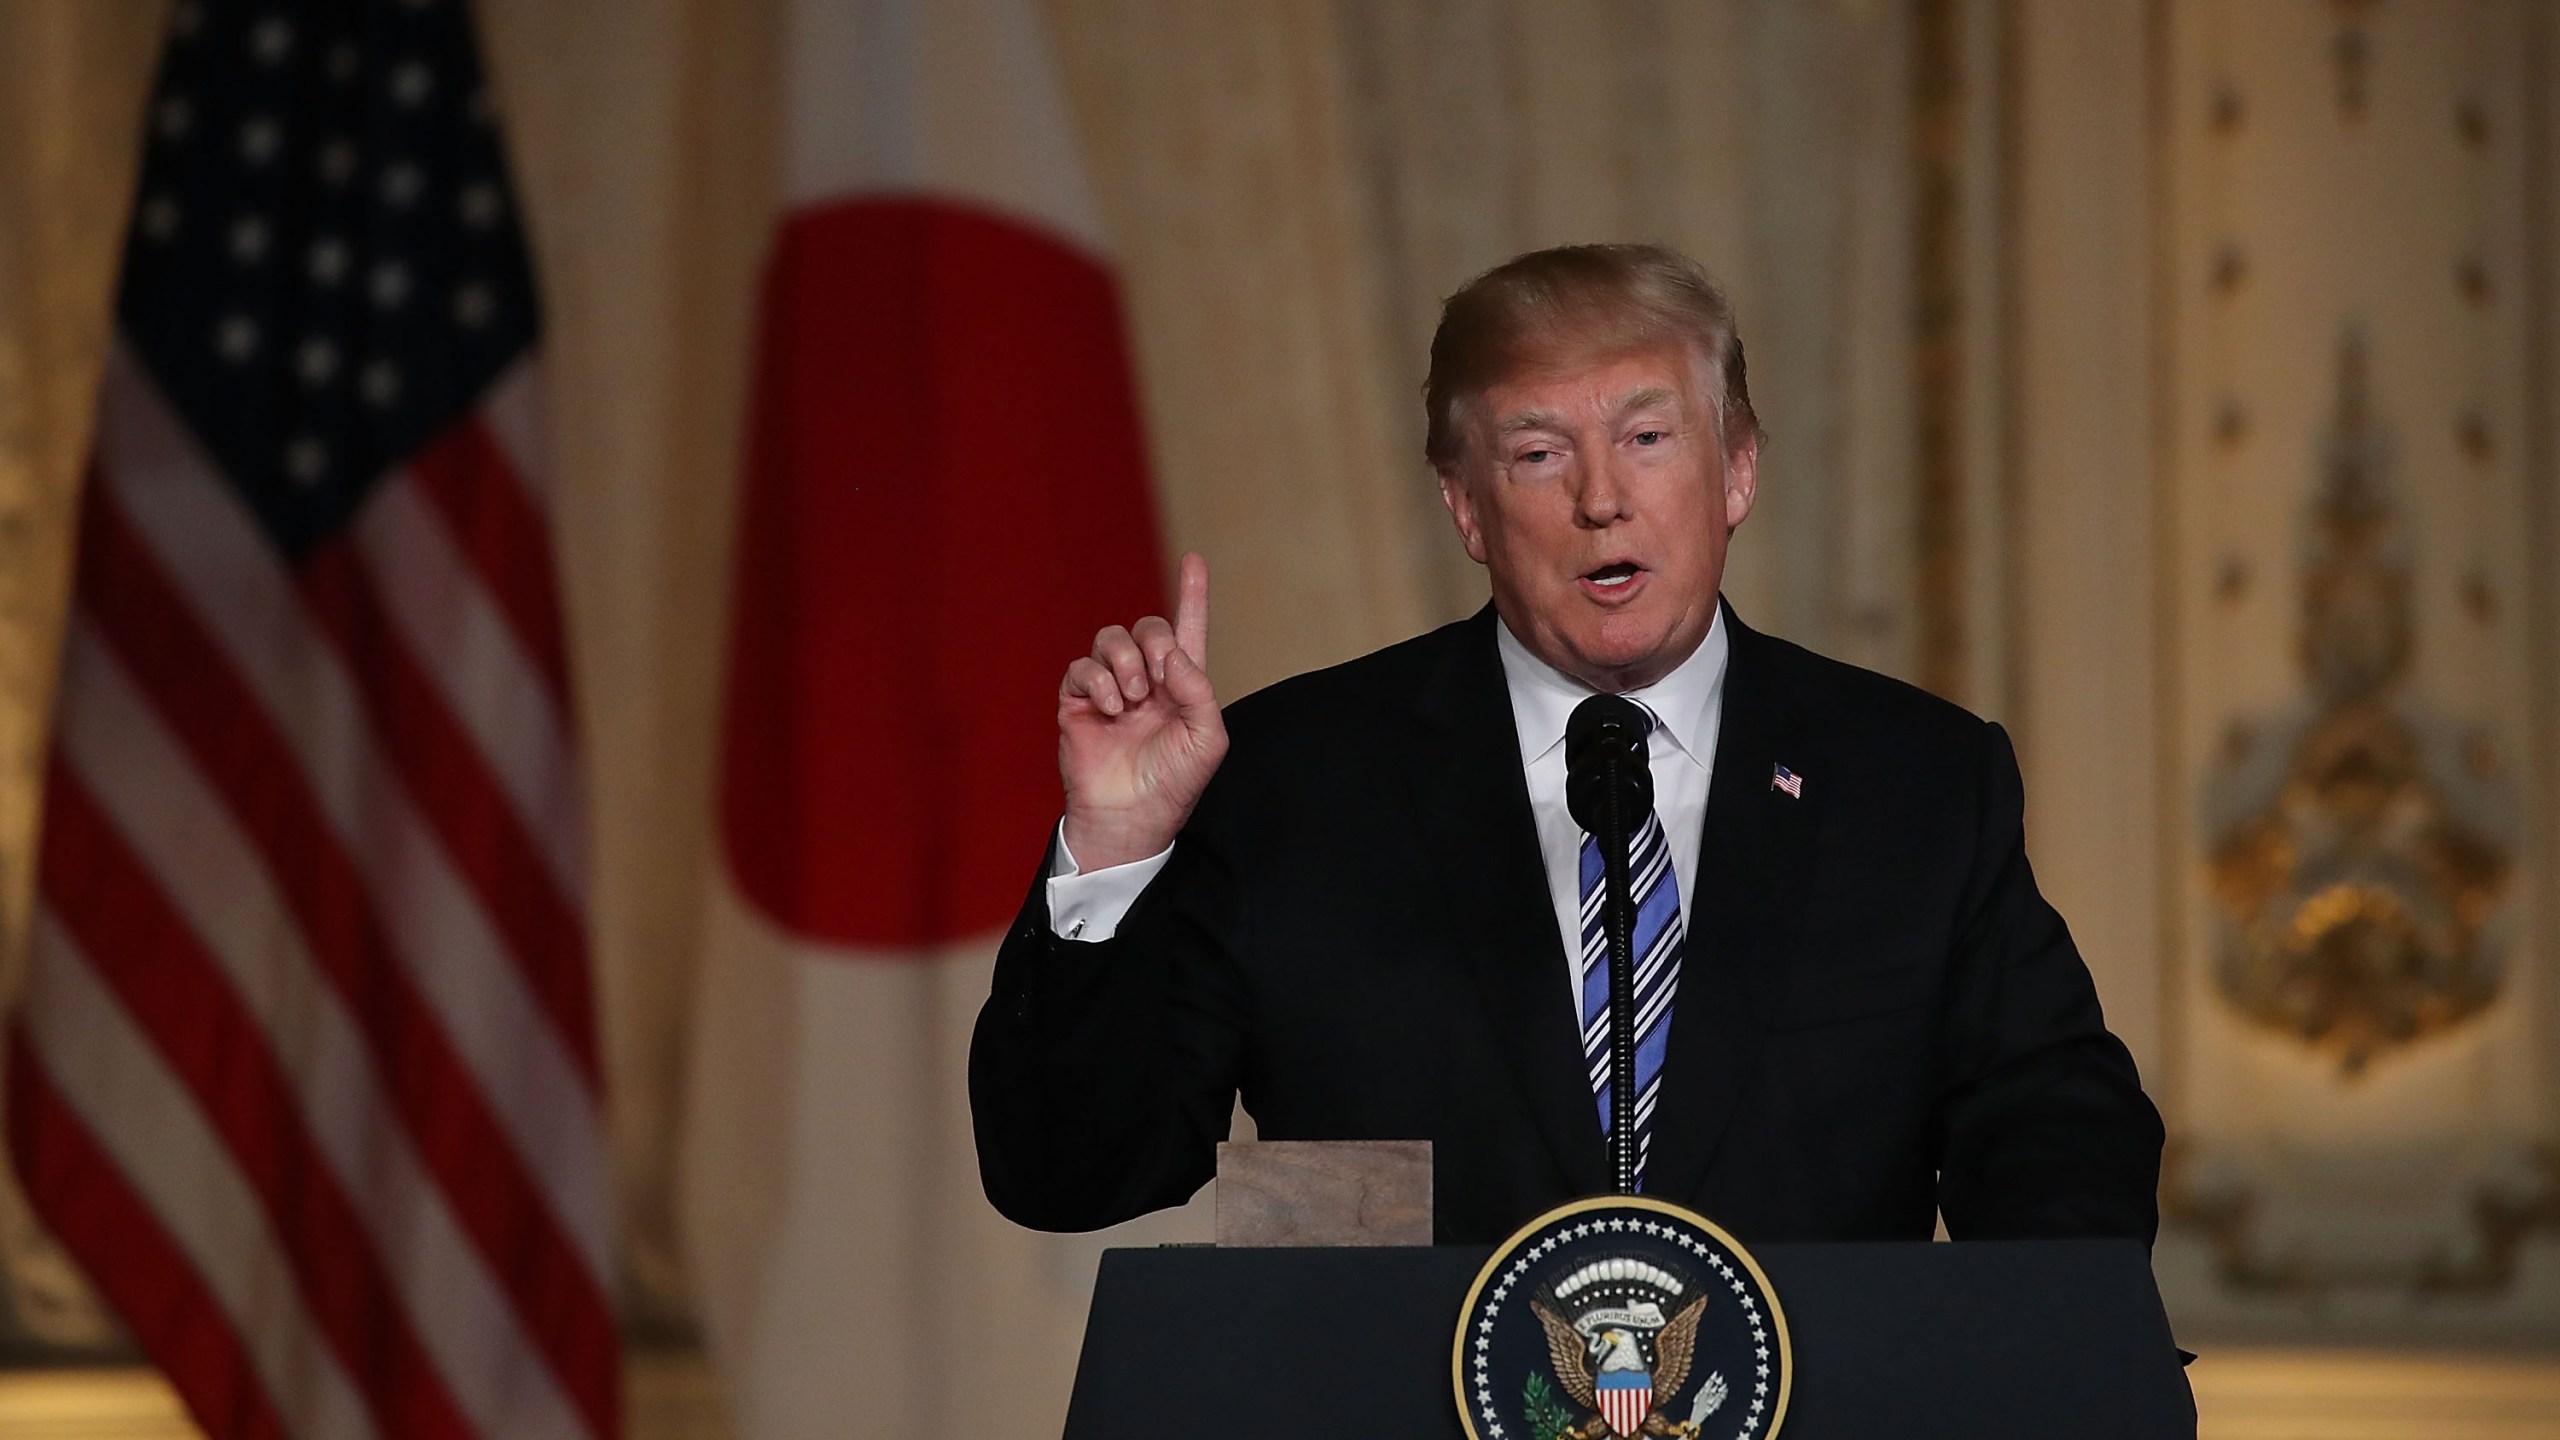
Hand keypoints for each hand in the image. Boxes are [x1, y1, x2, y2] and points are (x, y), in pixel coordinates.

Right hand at [1057, 552, 1227, 869]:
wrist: (1131, 816)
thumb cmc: (1174, 783)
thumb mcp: (1207, 738)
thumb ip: (1199, 689)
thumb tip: (1172, 654)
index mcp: (1182, 685)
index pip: (1188, 630)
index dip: (1193, 594)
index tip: (1194, 559)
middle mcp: (1146, 680)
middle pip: (1148, 626)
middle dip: (1154, 641)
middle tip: (1157, 679)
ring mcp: (1110, 689)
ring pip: (1110, 638)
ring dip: (1125, 662)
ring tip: (1132, 699)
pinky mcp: (1078, 701)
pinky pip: (1082, 667)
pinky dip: (1098, 681)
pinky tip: (1111, 709)